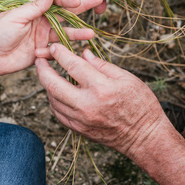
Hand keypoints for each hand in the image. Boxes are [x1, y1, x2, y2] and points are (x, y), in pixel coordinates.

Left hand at [0, 0, 102, 77]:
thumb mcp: (16, 16)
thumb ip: (36, 6)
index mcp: (34, 8)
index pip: (55, 0)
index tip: (78, 1)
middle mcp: (41, 20)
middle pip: (65, 13)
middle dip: (81, 8)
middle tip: (99, 1)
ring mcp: (42, 35)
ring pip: (65, 32)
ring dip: (77, 33)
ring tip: (91, 33)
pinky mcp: (42, 50)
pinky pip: (56, 49)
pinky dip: (57, 51)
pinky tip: (51, 53)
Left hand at [35, 44, 163, 157]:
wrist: (145, 137)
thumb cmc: (141, 105)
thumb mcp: (127, 78)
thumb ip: (102, 65)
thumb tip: (84, 54)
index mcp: (101, 88)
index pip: (74, 66)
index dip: (61, 54)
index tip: (54, 46)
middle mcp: (87, 105)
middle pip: (54, 85)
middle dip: (43, 70)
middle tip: (39, 60)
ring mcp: (81, 120)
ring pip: (53, 100)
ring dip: (47, 86)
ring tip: (47, 74)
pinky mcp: (79, 130)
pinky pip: (58, 114)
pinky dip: (54, 101)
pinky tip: (56, 93)